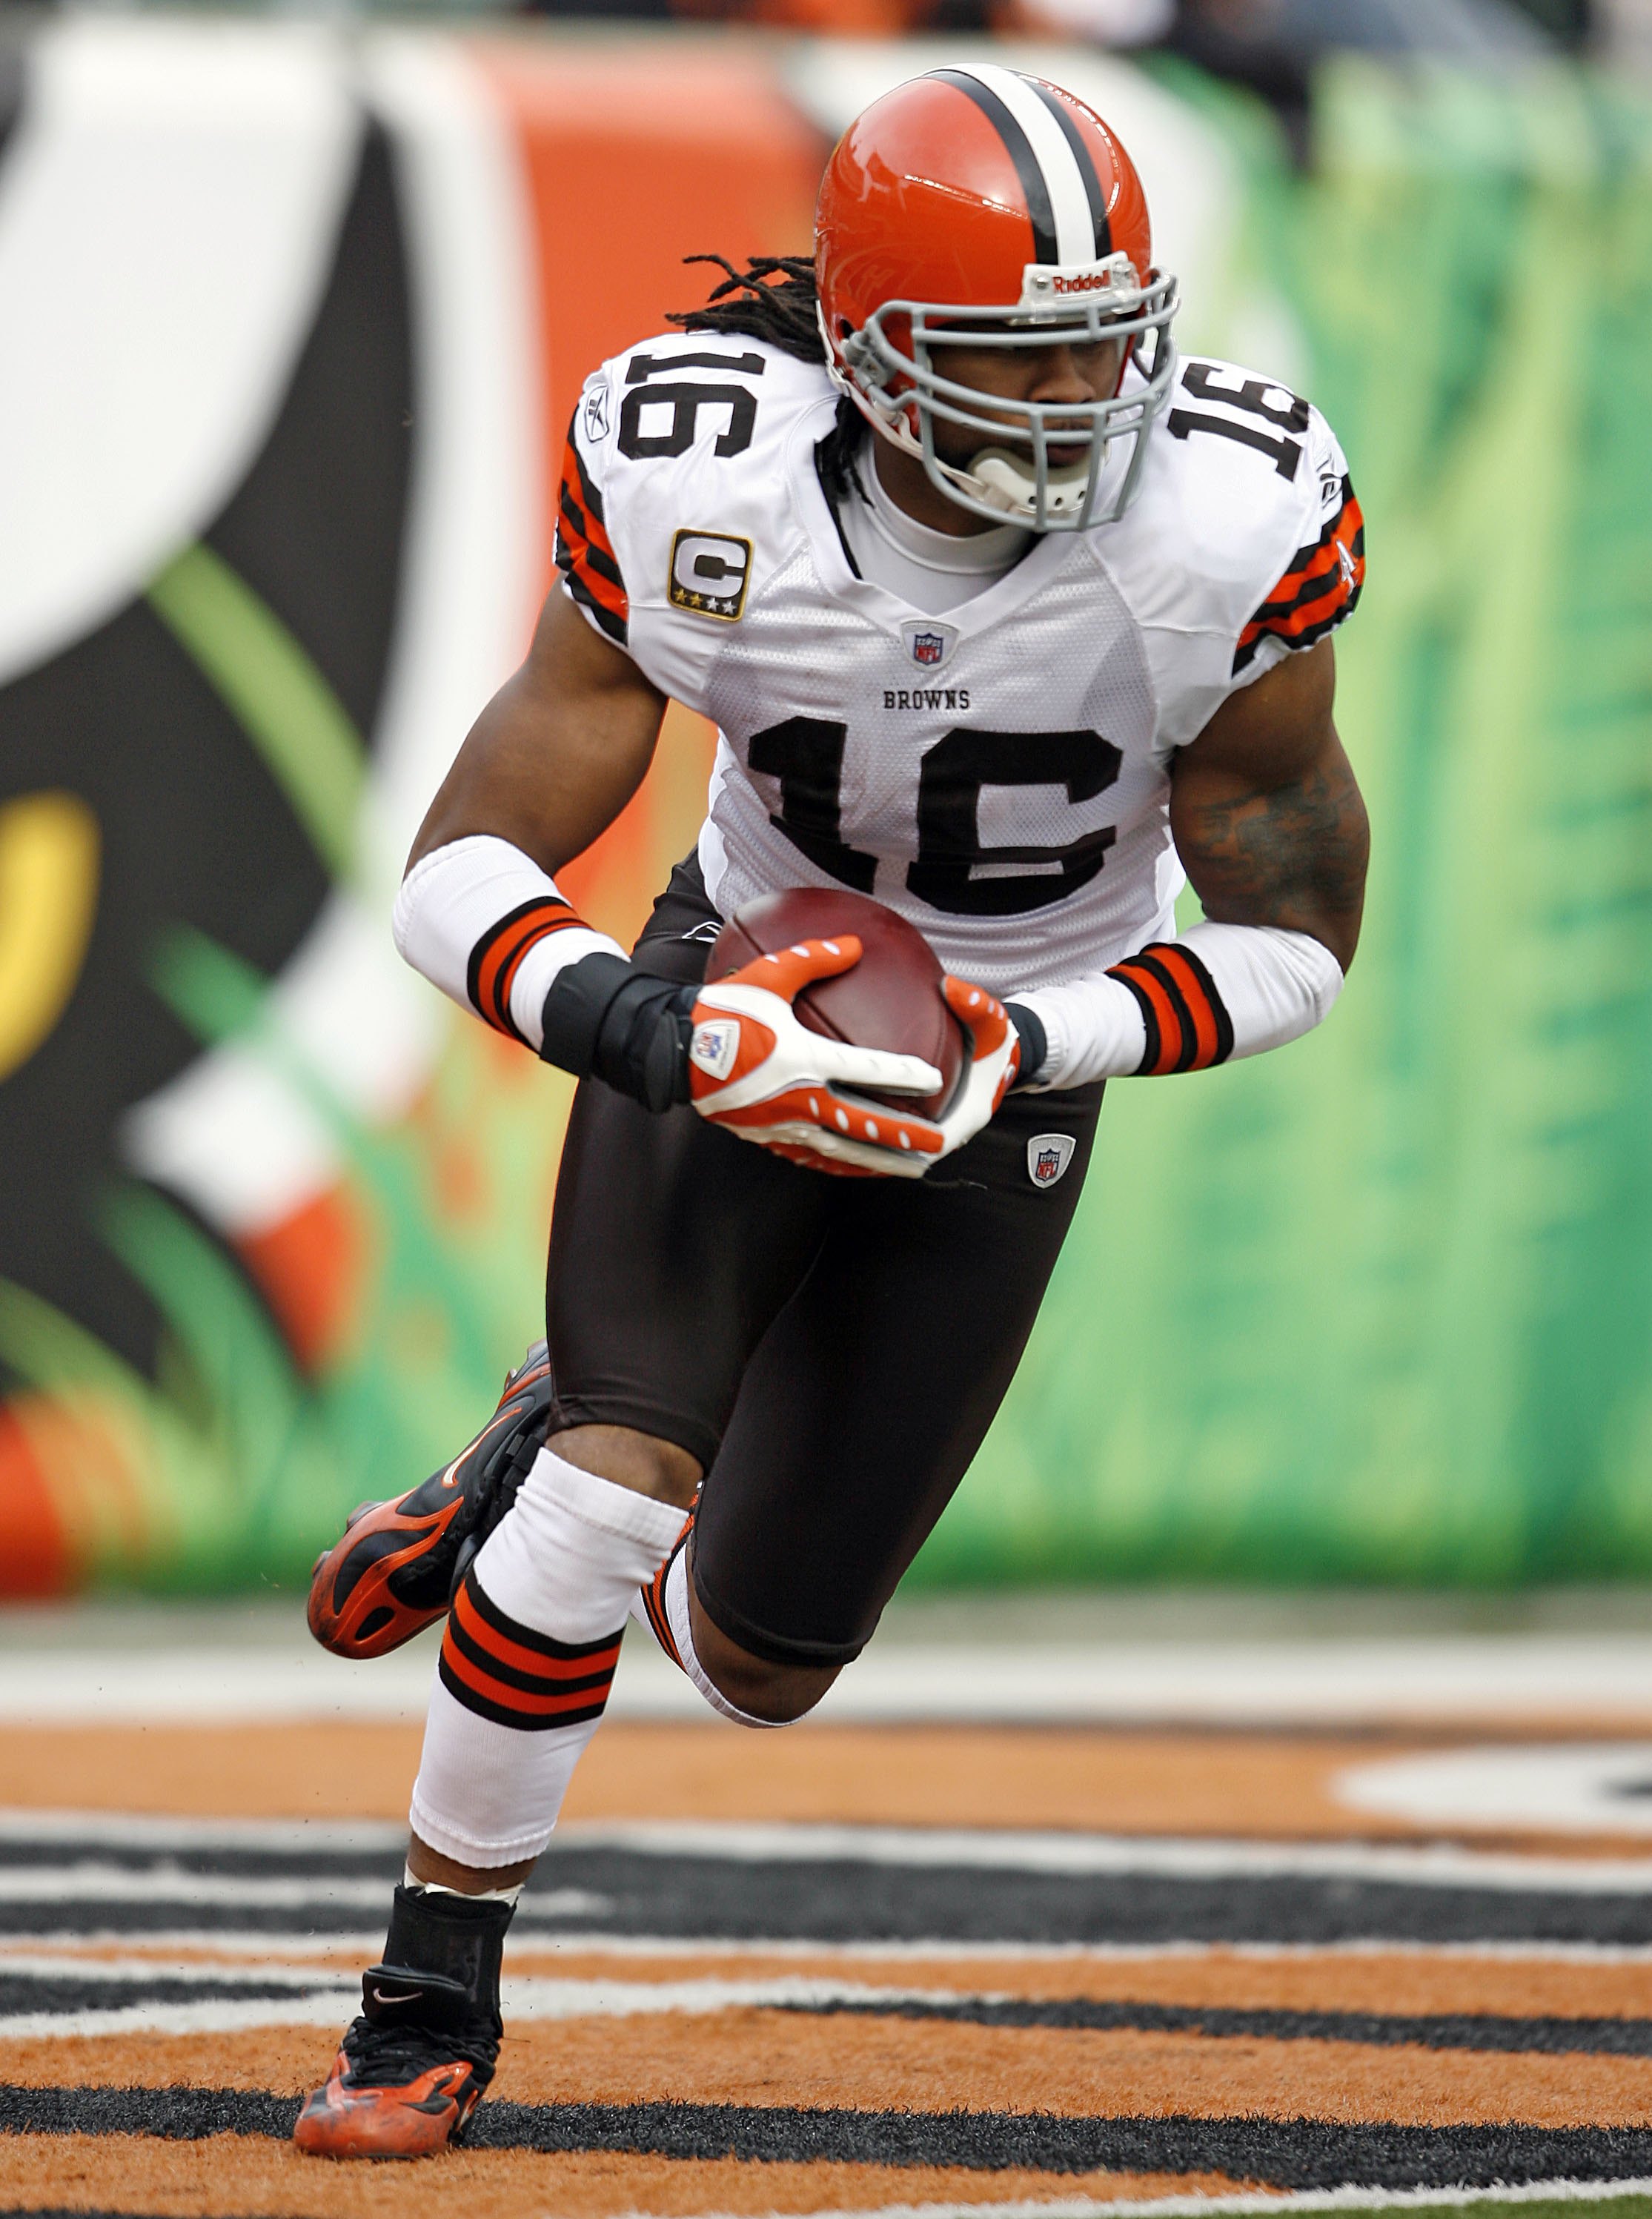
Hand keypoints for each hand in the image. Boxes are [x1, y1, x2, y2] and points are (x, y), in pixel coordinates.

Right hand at [687, 937, 942, 1176]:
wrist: (672, 1051)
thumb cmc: (722, 1010)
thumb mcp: (769, 975)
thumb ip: (815, 957)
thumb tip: (855, 945)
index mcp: (805, 1059)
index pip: (867, 1071)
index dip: (904, 1074)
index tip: (934, 1079)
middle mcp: (800, 1098)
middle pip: (865, 1125)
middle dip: (905, 1137)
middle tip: (939, 1145)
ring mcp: (784, 1124)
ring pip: (844, 1151)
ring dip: (882, 1161)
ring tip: (914, 1169)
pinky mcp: (768, 1138)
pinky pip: (814, 1158)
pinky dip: (843, 1165)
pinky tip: (861, 1169)